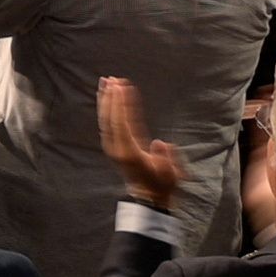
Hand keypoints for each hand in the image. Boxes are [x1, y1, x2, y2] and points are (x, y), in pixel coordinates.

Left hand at [93, 70, 186, 214]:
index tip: (121, 86)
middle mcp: (117, 148)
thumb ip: (166, 158)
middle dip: (110, 98)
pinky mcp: (113, 147)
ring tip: (105, 82)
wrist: (148, 198)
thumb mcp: (170, 174)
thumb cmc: (162, 184)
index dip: (120, 103)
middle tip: (111, 79)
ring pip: (105, 120)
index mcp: (130, 152)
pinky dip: (107, 109)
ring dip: (105, 100)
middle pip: (110, 118)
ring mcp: (113, 148)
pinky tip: (108, 98)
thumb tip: (160, 143)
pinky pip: (107, 124)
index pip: (121, 123)